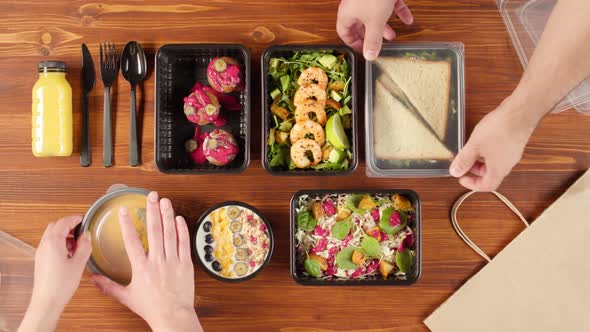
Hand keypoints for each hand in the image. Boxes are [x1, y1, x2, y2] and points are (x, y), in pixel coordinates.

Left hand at [18, 216, 91, 331]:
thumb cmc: (61, 284)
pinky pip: (49, 245)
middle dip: (68, 226)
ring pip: (51, 235)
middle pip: (55, 227)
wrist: (47, 301)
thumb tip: (87, 235)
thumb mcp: (79, 263)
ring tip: (77, 244)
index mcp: (53, 242)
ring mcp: (41, 253)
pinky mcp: (41, 260)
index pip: (63, 222)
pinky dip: (59, 243)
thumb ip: (84, 246)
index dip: (75, 219)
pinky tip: (70, 253)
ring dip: (64, 235)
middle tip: (81, 230)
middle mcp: (44, 245)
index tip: (83, 219)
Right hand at [91, 192, 201, 331]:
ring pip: (170, 234)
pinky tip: (178, 218)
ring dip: (167, 216)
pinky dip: (182, 230)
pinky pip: (184, 243)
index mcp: (141, 268)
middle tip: (151, 196)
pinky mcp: (185, 264)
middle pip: (154, 231)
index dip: (127, 224)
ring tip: (165, 201)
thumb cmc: (151, 307)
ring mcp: (172, 261)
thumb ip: (109, 286)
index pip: (132, 241)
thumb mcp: (127, 297)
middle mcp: (157, 262)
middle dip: (152, 211)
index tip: (125, 210)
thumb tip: (93, 279)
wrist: (172, 316)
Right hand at [337, 0, 412, 60]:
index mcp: (347, 14)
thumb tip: (370, 57)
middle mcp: (356, 6)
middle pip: (360, 25)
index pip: (344, 33)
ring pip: (374, 15)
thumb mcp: (375, 22)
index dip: (353, 44)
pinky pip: (388, 4)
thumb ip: (373, 40)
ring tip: (394, 36)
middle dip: (371, 36)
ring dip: (384, 26)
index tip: (363, 51)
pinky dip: (397, 12)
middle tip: (378, 46)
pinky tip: (408, 19)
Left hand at [449, 98, 539, 190]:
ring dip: (480, 160)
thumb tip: (455, 172)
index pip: (486, 186)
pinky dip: (487, 151)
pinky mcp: (514, 143)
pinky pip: (498, 153)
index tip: (461, 177)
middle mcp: (507, 164)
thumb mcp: (474, 146)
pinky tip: (481, 140)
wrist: (520, 112)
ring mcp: (512, 153)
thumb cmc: (500, 130)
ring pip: (494, 163)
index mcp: (498, 170)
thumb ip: (464, 160)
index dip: (472, 184)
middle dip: (474, 170)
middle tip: (463, 161)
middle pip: (490, 175)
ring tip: (470, 149)